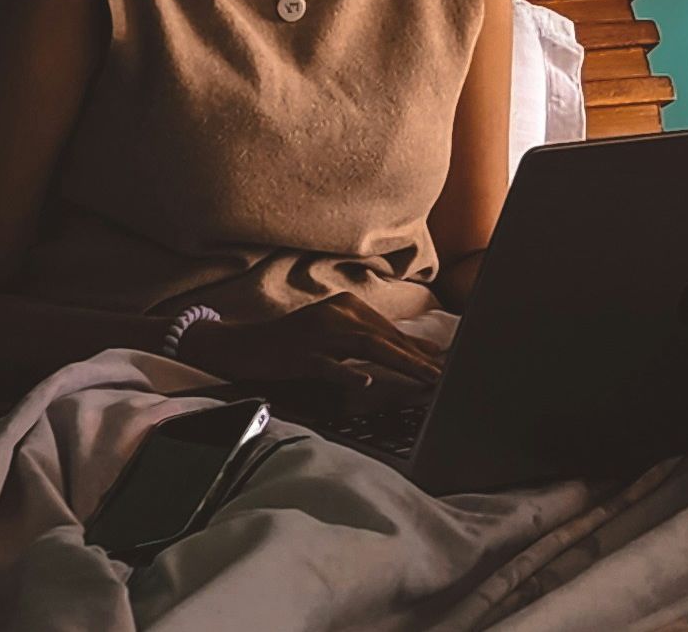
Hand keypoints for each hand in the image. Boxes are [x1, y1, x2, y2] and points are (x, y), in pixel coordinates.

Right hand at [175, 296, 442, 409]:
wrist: (241, 345)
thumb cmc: (292, 344)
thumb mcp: (334, 336)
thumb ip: (371, 341)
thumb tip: (415, 351)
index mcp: (348, 307)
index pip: (391, 331)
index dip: (419, 348)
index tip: (446, 363)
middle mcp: (337, 314)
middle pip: (385, 338)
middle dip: (417, 358)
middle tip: (444, 376)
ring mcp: (319, 333)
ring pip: (367, 348)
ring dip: (399, 363)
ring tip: (423, 378)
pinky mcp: (300, 354)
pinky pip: (328, 364)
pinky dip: (347, 372)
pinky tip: (366, 380)